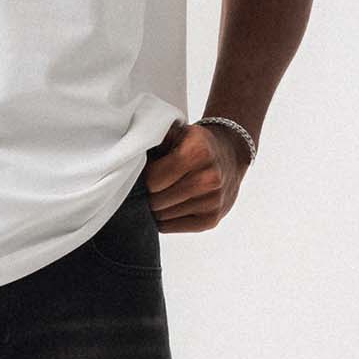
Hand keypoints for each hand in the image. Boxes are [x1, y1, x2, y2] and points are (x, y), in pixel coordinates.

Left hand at [142, 117, 251, 234]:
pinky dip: (163, 219)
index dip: (143, 178)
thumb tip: (127, 162)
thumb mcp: (177, 132)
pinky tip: (167, 205)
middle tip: (147, 186)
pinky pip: (172, 227)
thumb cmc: (196, 144)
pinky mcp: (211, 220)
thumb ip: (153, 141)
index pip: (153, 180)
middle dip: (146, 194)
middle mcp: (209, 179)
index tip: (144, 172)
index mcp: (198, 153)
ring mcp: (212, 202)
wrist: (231, 154)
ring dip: (154, 207)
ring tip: (158, 193)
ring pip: (162, 216)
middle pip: (156, 201)